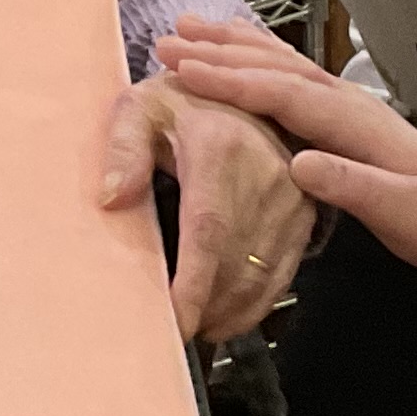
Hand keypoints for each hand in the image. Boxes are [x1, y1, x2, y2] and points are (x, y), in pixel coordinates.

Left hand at [104, 67, 312, 337]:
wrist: (241, 84)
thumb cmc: (184, 100)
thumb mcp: (140, 107)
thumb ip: (122, 148)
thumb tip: (112, 197)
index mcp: (222, 150)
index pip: (208, 232)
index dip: (193, 285)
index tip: (176, 321)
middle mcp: (267, 175)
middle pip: (236, 265)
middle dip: (206, 308)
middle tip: (173, 331)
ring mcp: (292, 196)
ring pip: (262, 276)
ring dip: (230, 312)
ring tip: (197, 326)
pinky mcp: (305, 212)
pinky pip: (283, 271)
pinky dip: (257, 302)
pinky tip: (230, 315)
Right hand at [151, 17, 416, 299]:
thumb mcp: (407, 215)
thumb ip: (355, 188)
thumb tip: (299, 164)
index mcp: (358, 125)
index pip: (283, 93)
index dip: (231, 79)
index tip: (182, 69)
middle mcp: (351, 107)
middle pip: (277, 68)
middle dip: (221, 51)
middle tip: (167, 39)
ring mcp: (351, 112)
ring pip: (284, 67)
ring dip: (236, 47)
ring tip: (191, 30)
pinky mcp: (349, 126)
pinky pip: (293, 82)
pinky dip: (262, 63)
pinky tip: (244, 61)